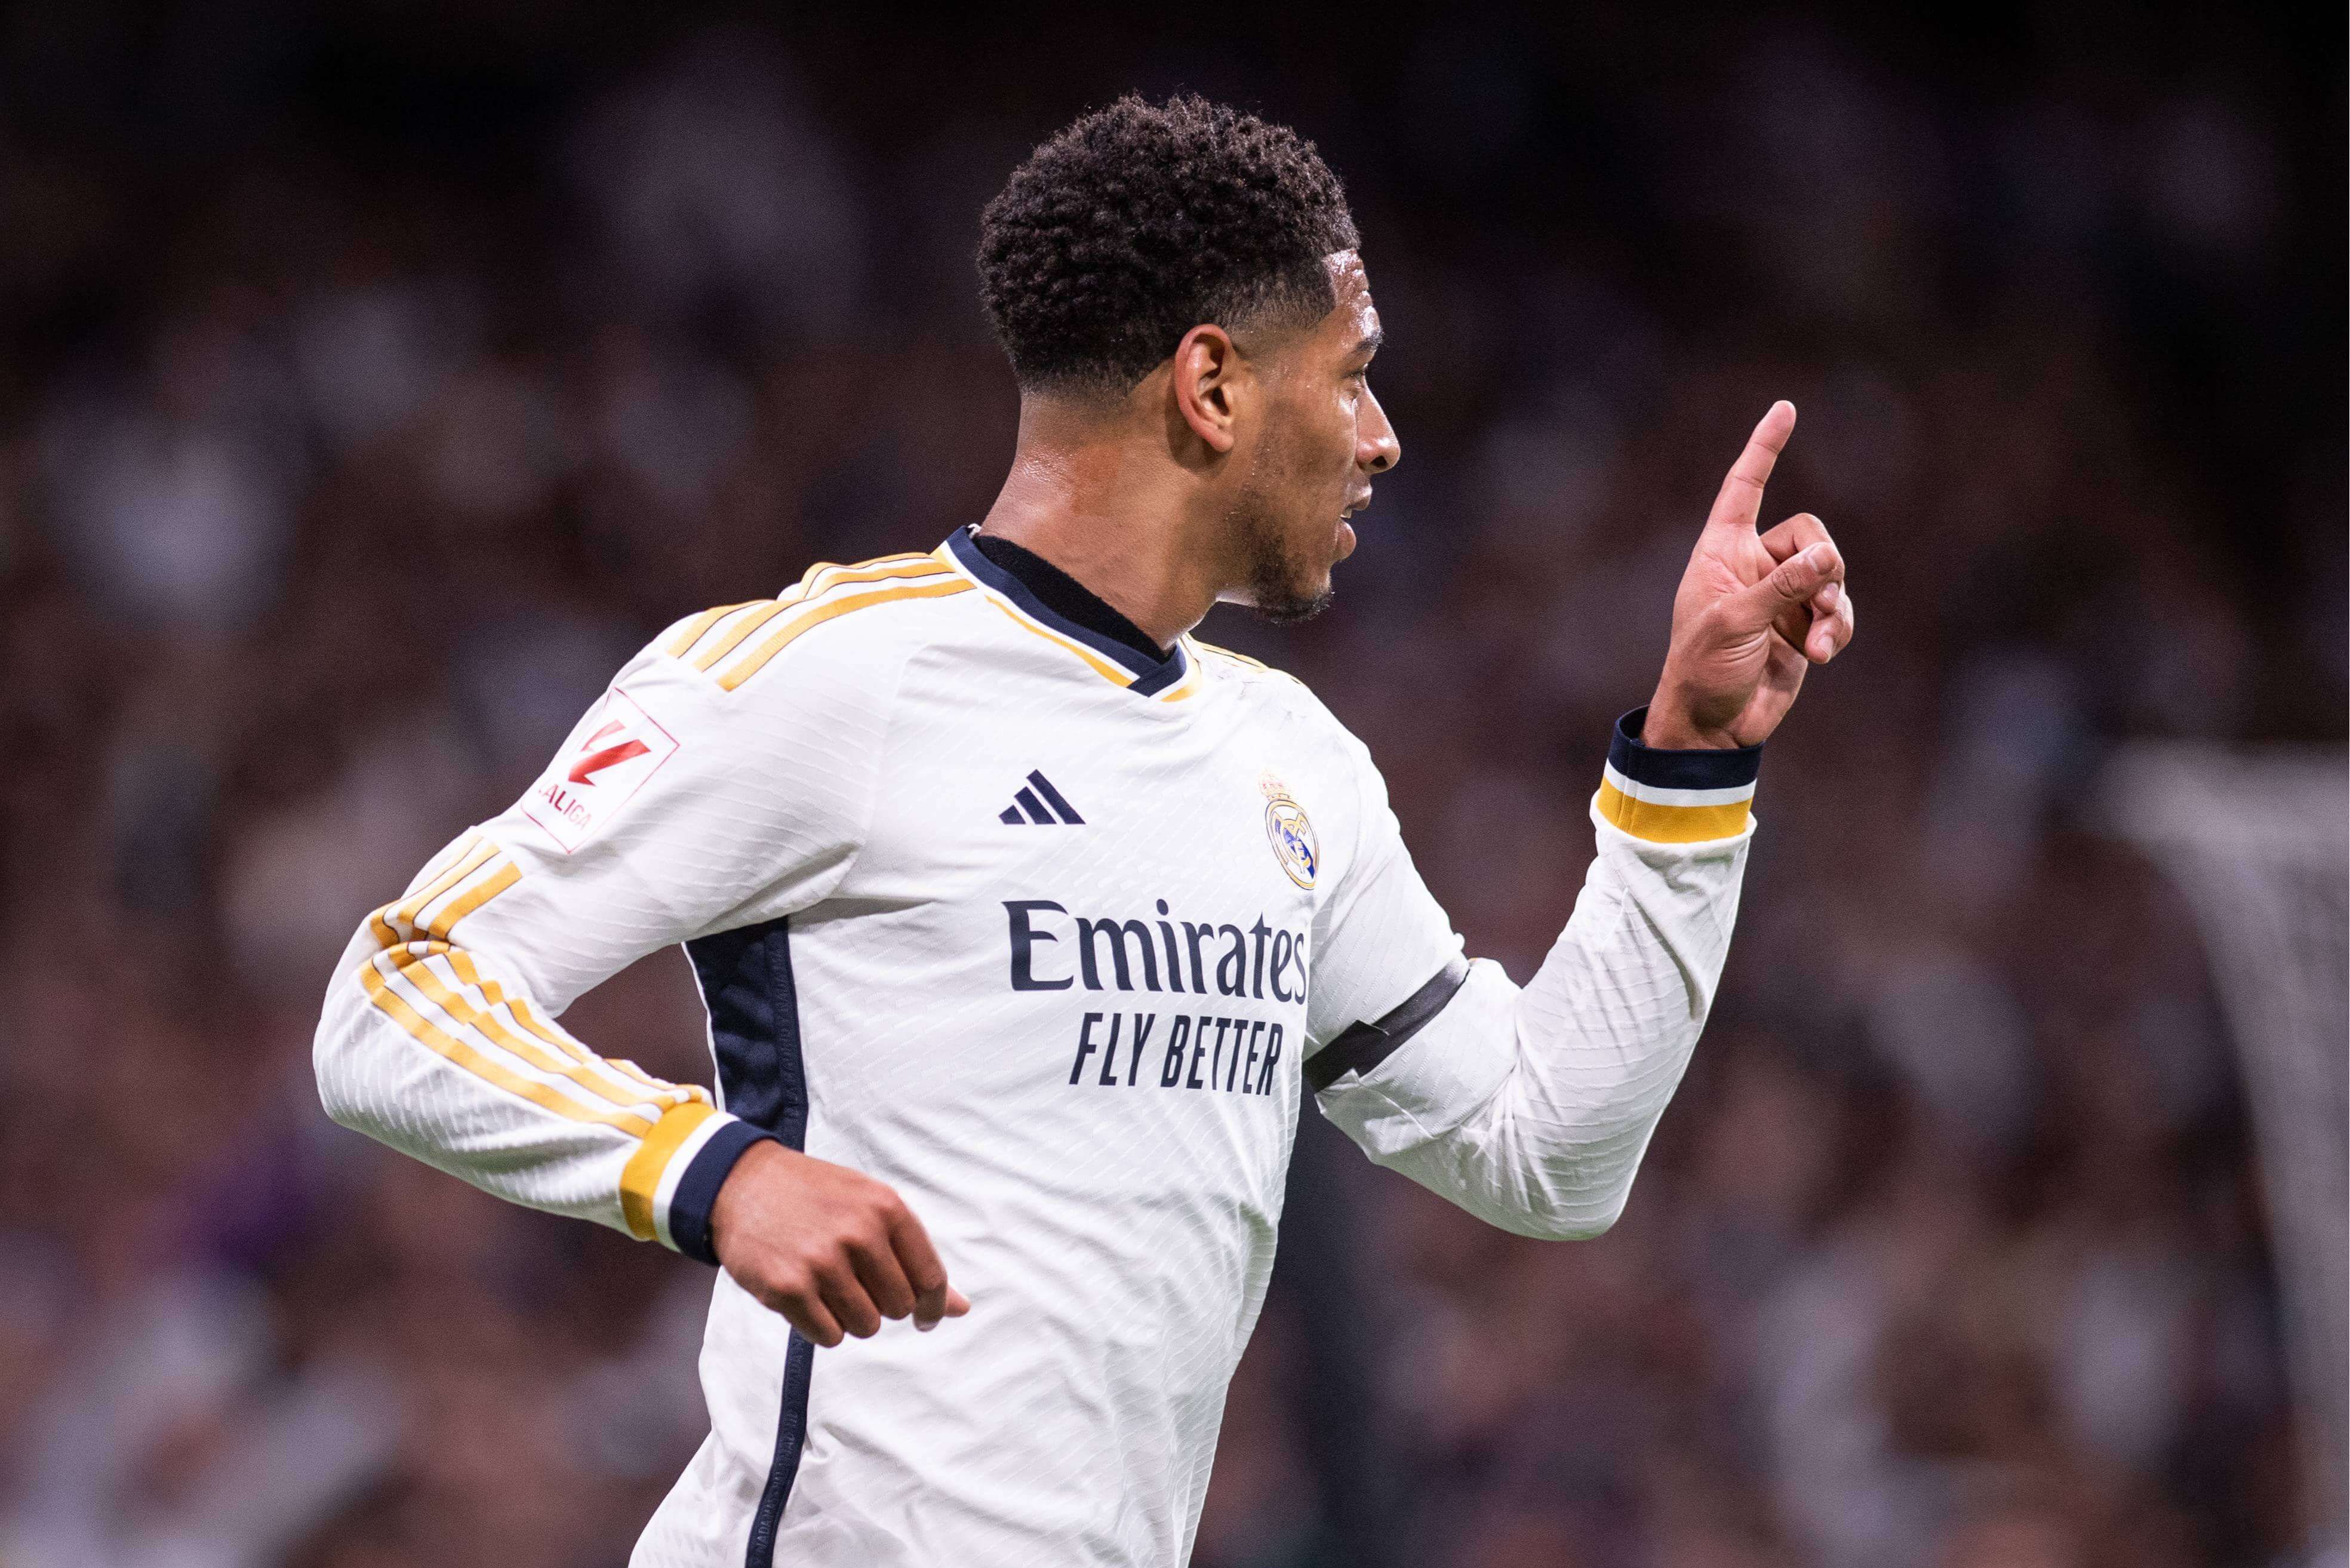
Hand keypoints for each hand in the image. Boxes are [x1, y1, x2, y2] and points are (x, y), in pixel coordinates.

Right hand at [710, 1140, 970, 1345]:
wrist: (743, 1183)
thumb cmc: (817, 1197)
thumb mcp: (871, 1206)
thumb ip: (914, 1255)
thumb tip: (960, 1309)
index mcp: (887, 1208)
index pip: (930, 1277)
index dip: (933, 1305)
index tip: (925, 1317)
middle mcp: (858, 1234)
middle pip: (898, 1307)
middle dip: (882, 1304)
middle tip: (856, 1282)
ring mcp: (822, 1262)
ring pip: (866, 1326)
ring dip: (851, 1317)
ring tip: (829, 1285)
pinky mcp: (788, 1288)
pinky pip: (829, 1336)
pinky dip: (822, 1326)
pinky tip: (807, 1296)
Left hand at [1643, 402, 1855, 748]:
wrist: (1712, 724)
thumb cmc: (1702, 668)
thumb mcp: (1736, 623)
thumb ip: (1783, 587)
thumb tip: (1829, 556)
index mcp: (1722, 551)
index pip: (1744, 487)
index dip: (1764, 449)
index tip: (1786, 409)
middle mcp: (1754, 565)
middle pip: (1809, 534)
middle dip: (1824, 563)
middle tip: (1821, 595)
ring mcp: (1781, 596)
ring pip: (1830, 574)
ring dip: (1833, 605)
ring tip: (1818, 642)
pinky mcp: (1803, 627)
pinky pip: (1837, 611)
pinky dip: (1837, 629)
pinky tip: (1822, 654)